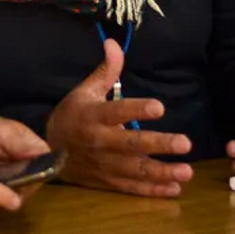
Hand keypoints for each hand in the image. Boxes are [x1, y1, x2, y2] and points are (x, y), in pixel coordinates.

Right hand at [45, 39, 192, 196]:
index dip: (137, 110)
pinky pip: (132, 188)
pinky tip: (174, 190)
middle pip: (132, 144)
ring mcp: (104, 165)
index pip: (118, 111)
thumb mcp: (85, 90)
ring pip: (135, 171)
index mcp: (95, 116)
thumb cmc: (72, 115)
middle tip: (185, 143)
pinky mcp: (107, 181)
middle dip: (159, 145)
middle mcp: (100, 141)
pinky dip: (153, 190)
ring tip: (187, 172)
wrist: (47, 151)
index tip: (160, 107)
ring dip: (162, 173)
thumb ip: (105, 70)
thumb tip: (114, 43)